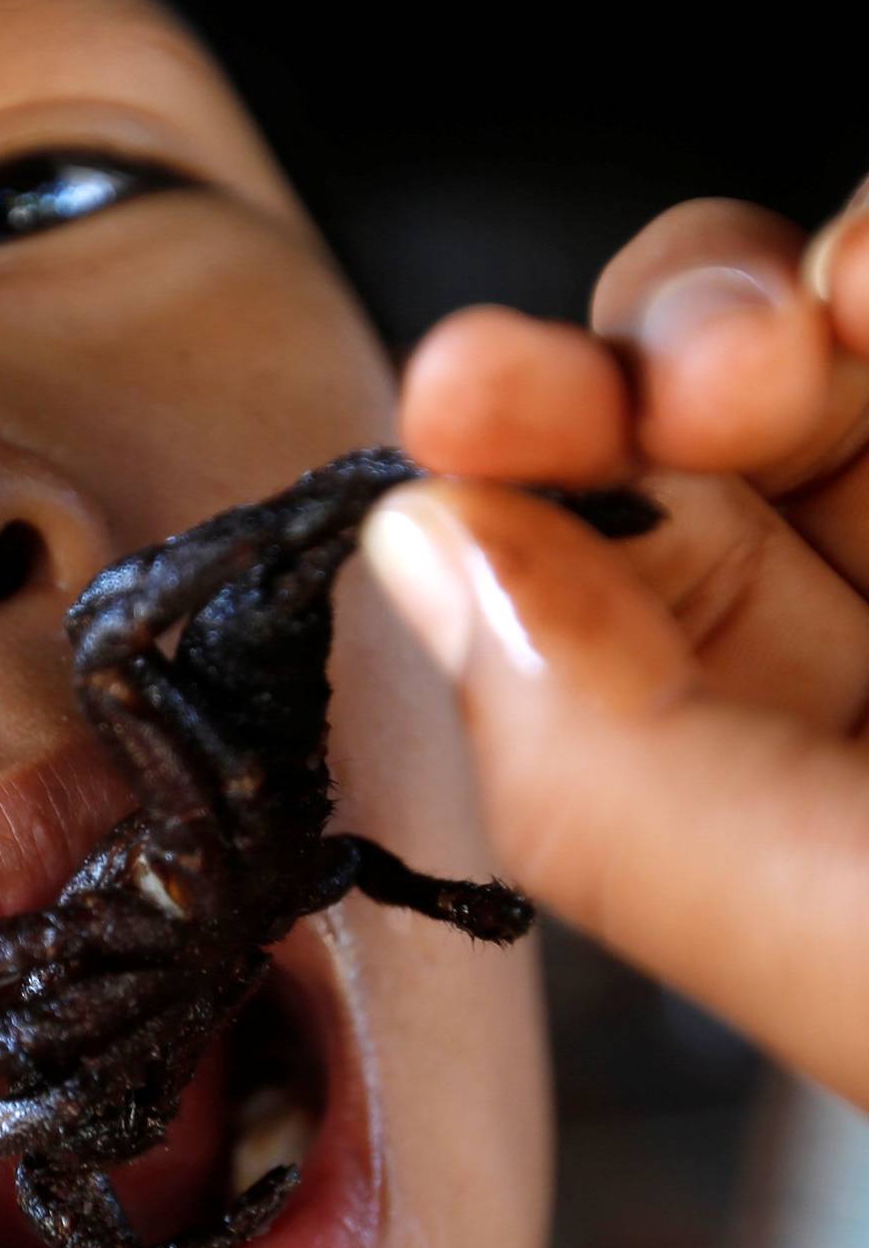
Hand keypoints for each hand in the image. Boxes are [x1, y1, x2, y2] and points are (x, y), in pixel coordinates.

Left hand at [370, 192, 868, 1111]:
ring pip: (810, 351)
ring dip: (776, 294)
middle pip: (688, 455)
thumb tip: (423, 559)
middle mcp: (864, 693)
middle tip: (707, 364)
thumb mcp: (857, 954)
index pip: (583, 633)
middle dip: (644, 368)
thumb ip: (619, 799)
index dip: (510, 496)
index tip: (477, 400)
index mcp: (783, 845)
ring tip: (844, 306)